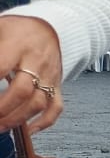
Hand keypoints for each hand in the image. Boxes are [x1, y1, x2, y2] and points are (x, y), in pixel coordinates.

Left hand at [0, 16, 64, 133]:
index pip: (1, 68)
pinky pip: (55, 108)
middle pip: (22, 91)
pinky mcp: (57, 86)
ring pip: (38, 104)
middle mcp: (37, 63)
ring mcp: (49, 77)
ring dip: (17, 119)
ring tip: (1, 126)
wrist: (50, 27)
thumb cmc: (19, 29)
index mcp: (18, 46)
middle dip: (2, 109)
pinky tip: (29, 130)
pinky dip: (43, 122)